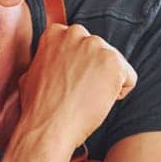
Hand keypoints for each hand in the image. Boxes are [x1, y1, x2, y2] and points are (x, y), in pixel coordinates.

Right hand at [16, 23, 136, 151]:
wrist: (47, 128)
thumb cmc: (38, 108)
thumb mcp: (31, 74)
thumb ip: (47, 60)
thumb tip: (51, 61)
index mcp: (55, 33)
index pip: (80, 44)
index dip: (78, 67)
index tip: (70, 82)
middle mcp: (76, 34)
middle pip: (99, 51)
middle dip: (94, 71)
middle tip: (79, 93)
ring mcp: (96, 46)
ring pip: (115, 64)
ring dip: (107, 82)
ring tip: (86, 99)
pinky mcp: (114, 62)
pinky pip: (129, 78)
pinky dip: (120, 93)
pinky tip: (100, 102)